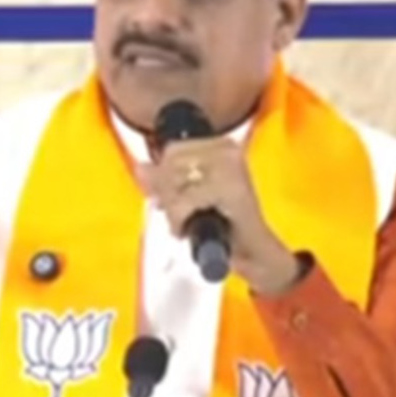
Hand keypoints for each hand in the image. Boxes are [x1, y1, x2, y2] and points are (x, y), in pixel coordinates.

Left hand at [135, 138, 302, 294]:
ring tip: (186, 223)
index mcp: (221, 144)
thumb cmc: (224, 224)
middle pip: (171, 161)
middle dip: (166, 193)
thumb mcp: (186, 197)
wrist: (253, 252)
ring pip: (175, 179)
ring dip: (173, 209)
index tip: (171, 199)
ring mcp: (232, 167)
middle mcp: (228, 149)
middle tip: (179, 215)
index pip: (173, 149)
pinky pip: (186, 200)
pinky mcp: (231, 189)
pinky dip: (180, 219)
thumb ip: (162, 180)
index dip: (163, 176)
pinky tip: (190, 230)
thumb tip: (141, 166)